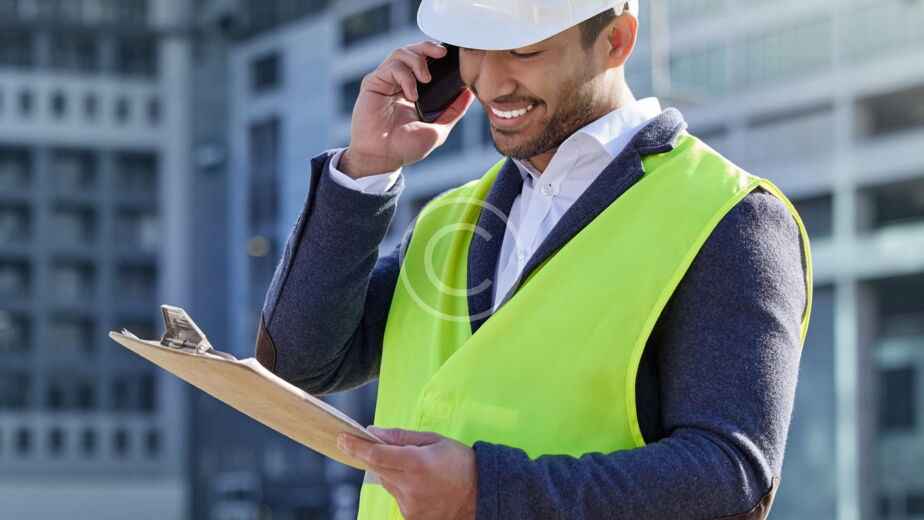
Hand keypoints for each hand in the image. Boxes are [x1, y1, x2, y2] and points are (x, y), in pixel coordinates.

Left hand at [338, 426, 476, 519]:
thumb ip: (400, 437)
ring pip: (388, 484)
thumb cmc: (459, 462)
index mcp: (416, 463)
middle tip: (386, 449)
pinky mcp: (412, 518)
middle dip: (377, 457)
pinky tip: (423, 486)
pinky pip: (398, 498)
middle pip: (378, 469)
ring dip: (394, 474)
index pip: (375, 455)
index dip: (356, 446)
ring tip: (420, 471)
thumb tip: (372, 432)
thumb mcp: (433, 440)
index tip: (342, 438)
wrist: (481, 493)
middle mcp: (410, 487)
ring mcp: (410, 506)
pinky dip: (403, 488)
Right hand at [342, 41, 475, 178]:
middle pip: (413, 50)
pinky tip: (411, 94)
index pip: (425, 62)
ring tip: (426, 79)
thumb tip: (470, 94)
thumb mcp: (437, 130)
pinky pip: (391, 67)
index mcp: (414, 90)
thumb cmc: (405, 148)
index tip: (451, 57)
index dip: (437, 54)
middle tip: (442, 53)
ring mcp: (386, 82)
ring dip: (418, 61)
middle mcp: (399, 83)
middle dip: (429, 47)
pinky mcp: (374, 83)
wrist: (383, 158)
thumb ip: (453, 112)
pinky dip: (405, 76)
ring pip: (402, 53)